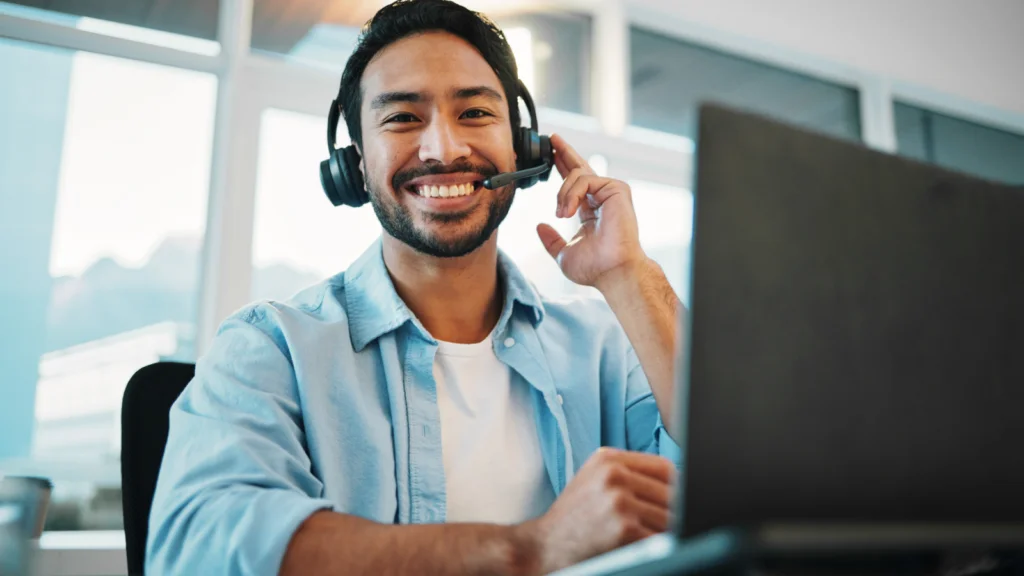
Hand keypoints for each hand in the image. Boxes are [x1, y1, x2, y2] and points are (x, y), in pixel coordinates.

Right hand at [517, 447, 674, 572]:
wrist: (542, 547)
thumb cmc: (573, 518)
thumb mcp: (594, 481)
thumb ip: (629, 475)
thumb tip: (678, 484)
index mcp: (608, 458)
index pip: (665, 467)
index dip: (677, 489)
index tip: (678, 505)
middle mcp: (613, 474)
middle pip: (671, 492)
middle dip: (675, 513)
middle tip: (672, 527)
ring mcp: (618, 500)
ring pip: (671, 517)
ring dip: (671, 532)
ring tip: (659, 540)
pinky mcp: (623, 528)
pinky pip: (661, 538)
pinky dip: (663, 547)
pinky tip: (652, 551)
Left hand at [536, 134, 646, 290]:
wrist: (613, 271)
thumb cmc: (595, 268)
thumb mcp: (563, 253)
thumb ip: (551, 240)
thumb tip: (539, 226)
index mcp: (591, 210)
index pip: (575, 183)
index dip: (562, 167)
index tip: (550, 155)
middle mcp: (602, 197)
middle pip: (581, 166)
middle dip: (564, 152)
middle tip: (551, 138)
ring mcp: (610, 191)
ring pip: (577, 175)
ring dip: (562, 194)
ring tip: (561, 214)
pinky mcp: (616, 189)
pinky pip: (584, 179)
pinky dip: (571, 194)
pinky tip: (568, 211)